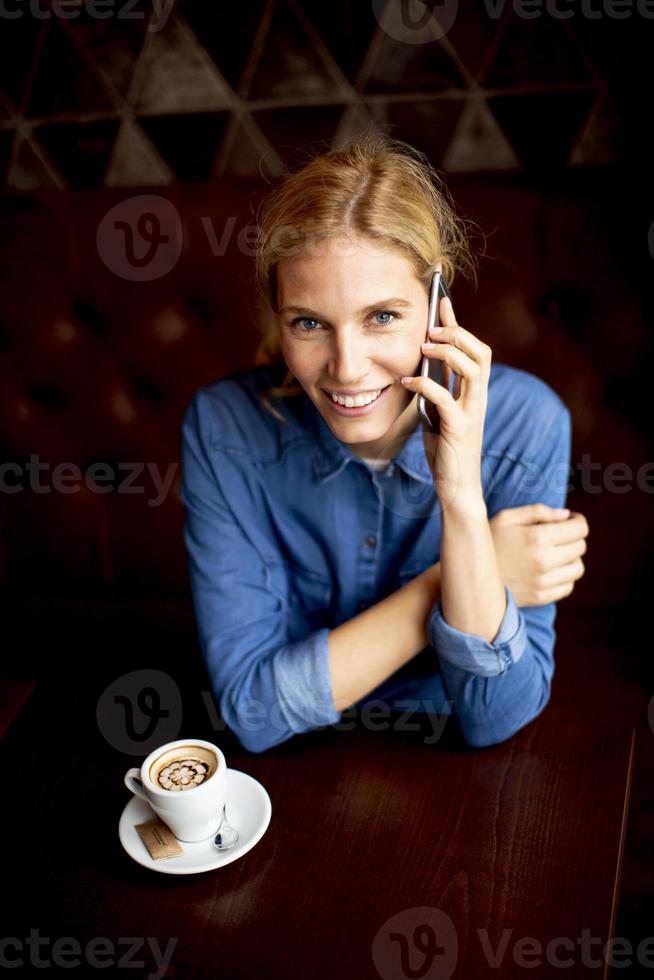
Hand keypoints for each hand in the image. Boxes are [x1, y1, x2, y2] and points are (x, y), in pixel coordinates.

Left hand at [401, 292, 490, 509]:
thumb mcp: (440, 413)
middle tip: (431, 329)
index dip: (457, 324)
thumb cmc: (447, 450)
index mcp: (474, 393)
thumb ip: (438, 391)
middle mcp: (478, 398)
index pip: (474, 349)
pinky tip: (406, 383)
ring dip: (448, 352)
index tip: (441, 302)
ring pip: (472, 368)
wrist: (457, 486)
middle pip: (481, 352)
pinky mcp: (459, 427)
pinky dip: (424, 385)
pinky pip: (444, 397)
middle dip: (457, 334)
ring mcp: (471, 412)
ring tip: (423, 348)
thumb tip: (420, 366)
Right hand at [489, 504, 588, 605]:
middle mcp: (544, 561)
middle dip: (573, 537)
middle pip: (580, 547)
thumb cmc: (487, 542)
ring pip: (578, 568)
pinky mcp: (541, 597)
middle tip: (559, 535)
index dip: (578, 521)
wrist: (469, 576)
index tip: (570, 521)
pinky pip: (568, 586)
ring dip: (571, 558)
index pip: (579, 529)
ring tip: (555, 554)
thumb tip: (565, 515)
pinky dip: (564, 577)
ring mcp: (544, 582)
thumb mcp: (506, 517)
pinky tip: (550, 570)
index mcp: (537, 537)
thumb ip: (537, 511)